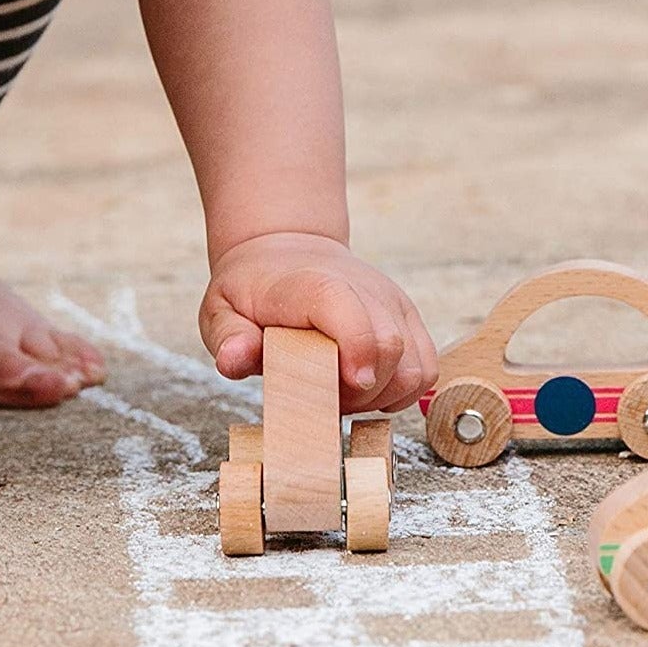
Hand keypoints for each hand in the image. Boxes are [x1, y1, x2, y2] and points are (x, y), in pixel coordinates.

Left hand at [200, 232, 437, 412]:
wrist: (285, 252)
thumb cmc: (253, 290)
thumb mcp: (222, 310)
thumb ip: (228, 337)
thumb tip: (235, 358)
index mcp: (312, 284)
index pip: (348, 310)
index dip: (356, 349)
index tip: (346, 383)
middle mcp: (362, 288)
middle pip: (389, 348)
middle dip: (359, 391)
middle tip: (324, 392)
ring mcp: (391, 303)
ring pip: (414, 365)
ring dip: (381, 394)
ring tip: (343, 388)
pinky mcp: (407, 317)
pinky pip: (425, 369)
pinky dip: (401, 390)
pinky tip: (366, 385)